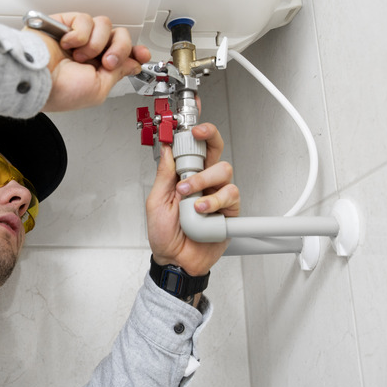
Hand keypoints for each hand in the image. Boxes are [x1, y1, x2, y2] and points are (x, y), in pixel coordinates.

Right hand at [26, 12, 150, 111]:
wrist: (37, 78)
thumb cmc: (60, 90)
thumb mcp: (99, 89)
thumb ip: (118, 73)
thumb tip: (132, 63)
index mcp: (98, 68)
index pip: (123, 53)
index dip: (135, 52)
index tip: (142, 54)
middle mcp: (90, 51)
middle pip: (119, 36)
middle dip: (119, 49)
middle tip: (106, 61)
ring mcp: (78, 37)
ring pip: (104, 25)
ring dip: (96, 44)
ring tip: (80, 56)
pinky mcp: (65, 24)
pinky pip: (85, 20)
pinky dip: (79, 34)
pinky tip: (68, 44)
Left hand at [145, 123, 239, 275]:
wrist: (175, 260)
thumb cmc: (165, 234)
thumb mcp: (156, 201)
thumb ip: (164, 175)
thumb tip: (166, 149)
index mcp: (185, 176)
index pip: (194, 148)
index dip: (197, 133)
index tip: (190, 125)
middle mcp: (204, 182)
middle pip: (216, 150)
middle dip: (209, 138)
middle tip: (197, 137)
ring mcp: (217, 195)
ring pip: (224, 171)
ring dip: (203, 180)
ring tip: (189, 197)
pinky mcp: (229, 211)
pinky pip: (230, 195)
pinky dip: (214, 201)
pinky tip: (202, 210)